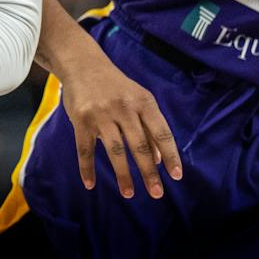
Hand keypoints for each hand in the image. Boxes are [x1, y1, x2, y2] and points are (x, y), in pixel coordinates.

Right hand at [58, 43, 182, 199]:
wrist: (83, 64)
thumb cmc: (116, 87)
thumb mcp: (138, 99)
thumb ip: (149, 127)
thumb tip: (159, 160)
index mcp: (143, 102)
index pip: (161, 132)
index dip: (170, 155)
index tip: (176, 176)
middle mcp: (124, 107)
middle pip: (140, 145)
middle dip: (149, 171)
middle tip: (157, 193)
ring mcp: (102, 113)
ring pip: (115, 150)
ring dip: (123, 175)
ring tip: (129, 194)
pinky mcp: (81, 119)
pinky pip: (85, 148)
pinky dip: (87, 168)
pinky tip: (90, 184)